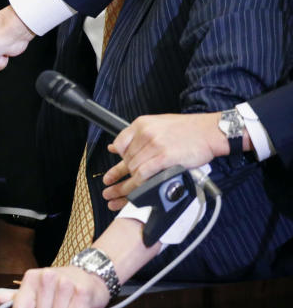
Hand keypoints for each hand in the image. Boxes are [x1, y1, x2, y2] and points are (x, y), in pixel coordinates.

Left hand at [0, 265, 110, 307]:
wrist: (89, 274)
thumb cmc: (59, 285)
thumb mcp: (36, 288)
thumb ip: (16, 297)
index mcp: (32, 278)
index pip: (22, 306)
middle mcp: (47, 277)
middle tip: (50, 306)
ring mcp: (65, 284)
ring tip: (61, 306)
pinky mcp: (81, 292)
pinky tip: (71, 307)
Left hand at [102, 113, 224, 208]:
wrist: (209, 131)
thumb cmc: (187, 130)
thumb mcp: (157, 124)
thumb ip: (135, 136)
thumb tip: (114, 147)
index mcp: (141, 124)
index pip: (119, 144)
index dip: (117, 160)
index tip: (114, 172)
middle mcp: (145, 134)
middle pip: (126, 160)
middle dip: (119, 178)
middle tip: (111, 190)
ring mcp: (154, 145)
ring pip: (133, 169)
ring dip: (126, 186)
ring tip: (119, 196)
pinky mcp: (164, 157)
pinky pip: (144, 174)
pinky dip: (139, 185)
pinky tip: (136, 193)